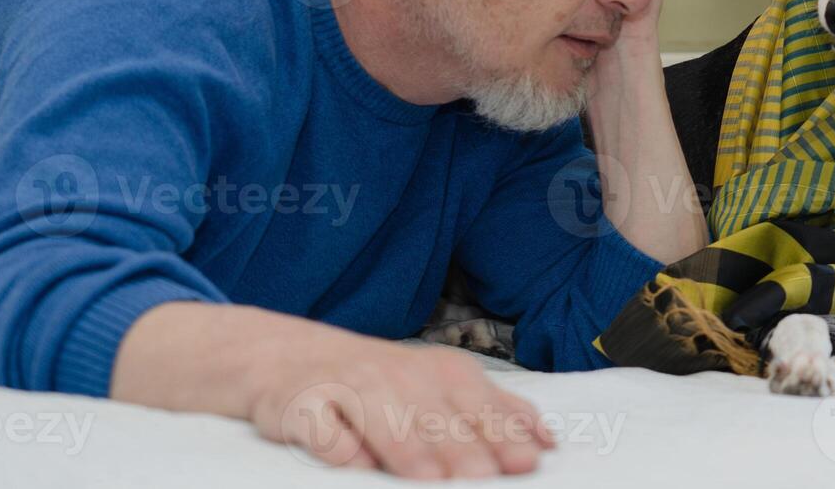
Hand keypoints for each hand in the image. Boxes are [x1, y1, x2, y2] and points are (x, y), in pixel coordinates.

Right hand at [114, 303, 553, 480]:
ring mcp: (349, 389)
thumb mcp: (442, 387)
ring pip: (384, 422)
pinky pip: (322, 427)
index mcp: (440, 373)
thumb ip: (495, 411)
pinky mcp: (304, 406)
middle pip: (436, 418)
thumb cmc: (380, 385)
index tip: (528, 464)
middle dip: (463, 450)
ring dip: (408, 450)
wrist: (287, 358)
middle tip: (485, 479)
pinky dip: (337, 443)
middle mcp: (398, 376)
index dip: (503, 435)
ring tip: (429, 480)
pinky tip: (350, 459)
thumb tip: (547, 441)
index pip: (478, 406)